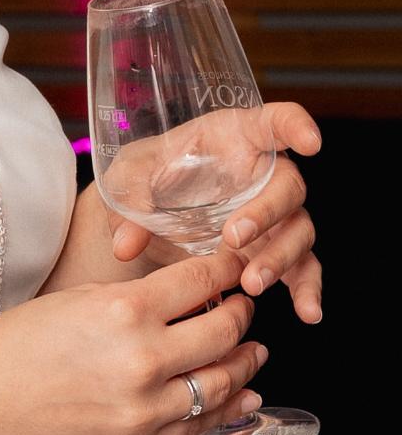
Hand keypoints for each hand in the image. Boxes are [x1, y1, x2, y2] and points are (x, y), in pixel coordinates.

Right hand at [0, 244, 267, 434]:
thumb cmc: (10, 349)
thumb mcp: (73, 301)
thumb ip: (133, 297)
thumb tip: (186, 294)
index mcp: (124, 311)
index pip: (202, 280)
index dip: (227, 269)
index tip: (235, 266)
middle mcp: (143, 360)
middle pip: (226, 331)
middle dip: (241, 314)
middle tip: (242, 307)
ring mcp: (144, 410)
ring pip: (223, 383)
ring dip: (245, 363)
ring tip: (252, 352)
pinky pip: (199, 425)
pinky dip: (227, 408)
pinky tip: (240, 395)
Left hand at [107, 102, 322, 321]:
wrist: (145, 210)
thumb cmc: (145, 177)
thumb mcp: (128, 179)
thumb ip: (129, 205)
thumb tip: (125, 245)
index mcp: (235, 139)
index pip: (276, 122)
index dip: (297, 126)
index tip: (309, 142)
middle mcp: (263, 174)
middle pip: (288, 187)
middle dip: (266, 213)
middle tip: (234, 238)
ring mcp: (273, 213)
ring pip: (298, 231)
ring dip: (280, 257)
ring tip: (252, 282)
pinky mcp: (272, 247)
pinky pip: (301, 268)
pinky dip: (306, 290)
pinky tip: (307, 312)